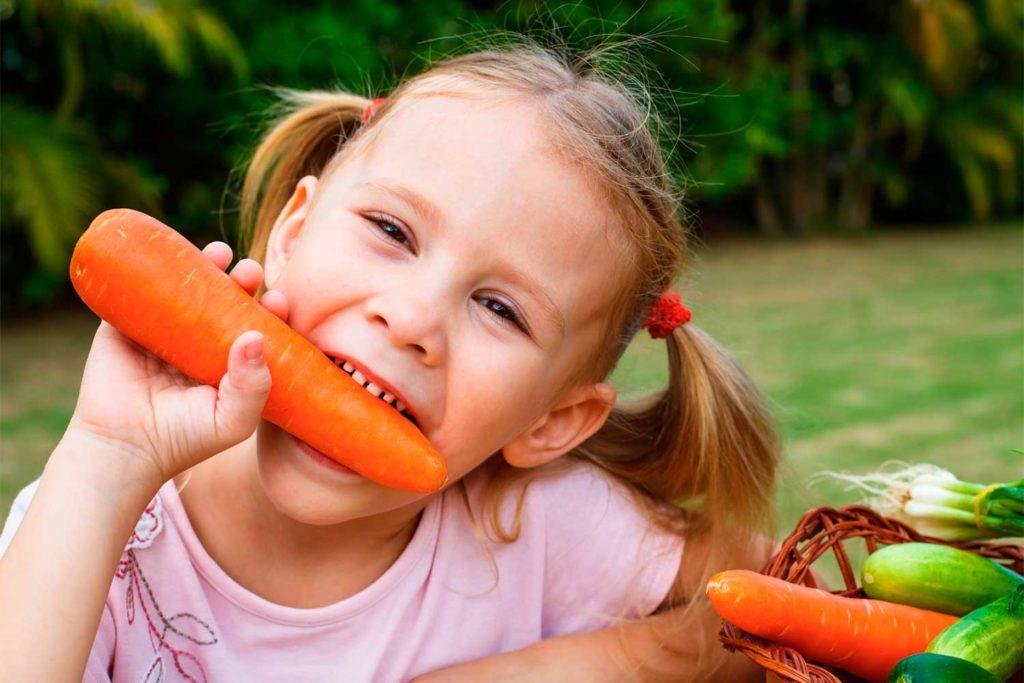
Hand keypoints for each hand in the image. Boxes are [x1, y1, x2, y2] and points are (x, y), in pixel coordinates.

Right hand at [65, 242, 290, 487]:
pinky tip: (172, 251)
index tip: (279, 301)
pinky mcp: (127, 322)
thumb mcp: (233, 420)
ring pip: (187, 287)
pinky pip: (140, 288)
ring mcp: (163, 328)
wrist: (125, 447)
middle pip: (226, 299)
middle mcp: (199, 340)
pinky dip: (155, 266)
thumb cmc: (185, 439)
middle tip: (250, 273)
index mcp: (229, 360)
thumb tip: (256, 336)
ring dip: (206, 265)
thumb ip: (253, 387)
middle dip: (243, 280)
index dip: (270, 309)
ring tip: (222, 255)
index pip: (256, 325)